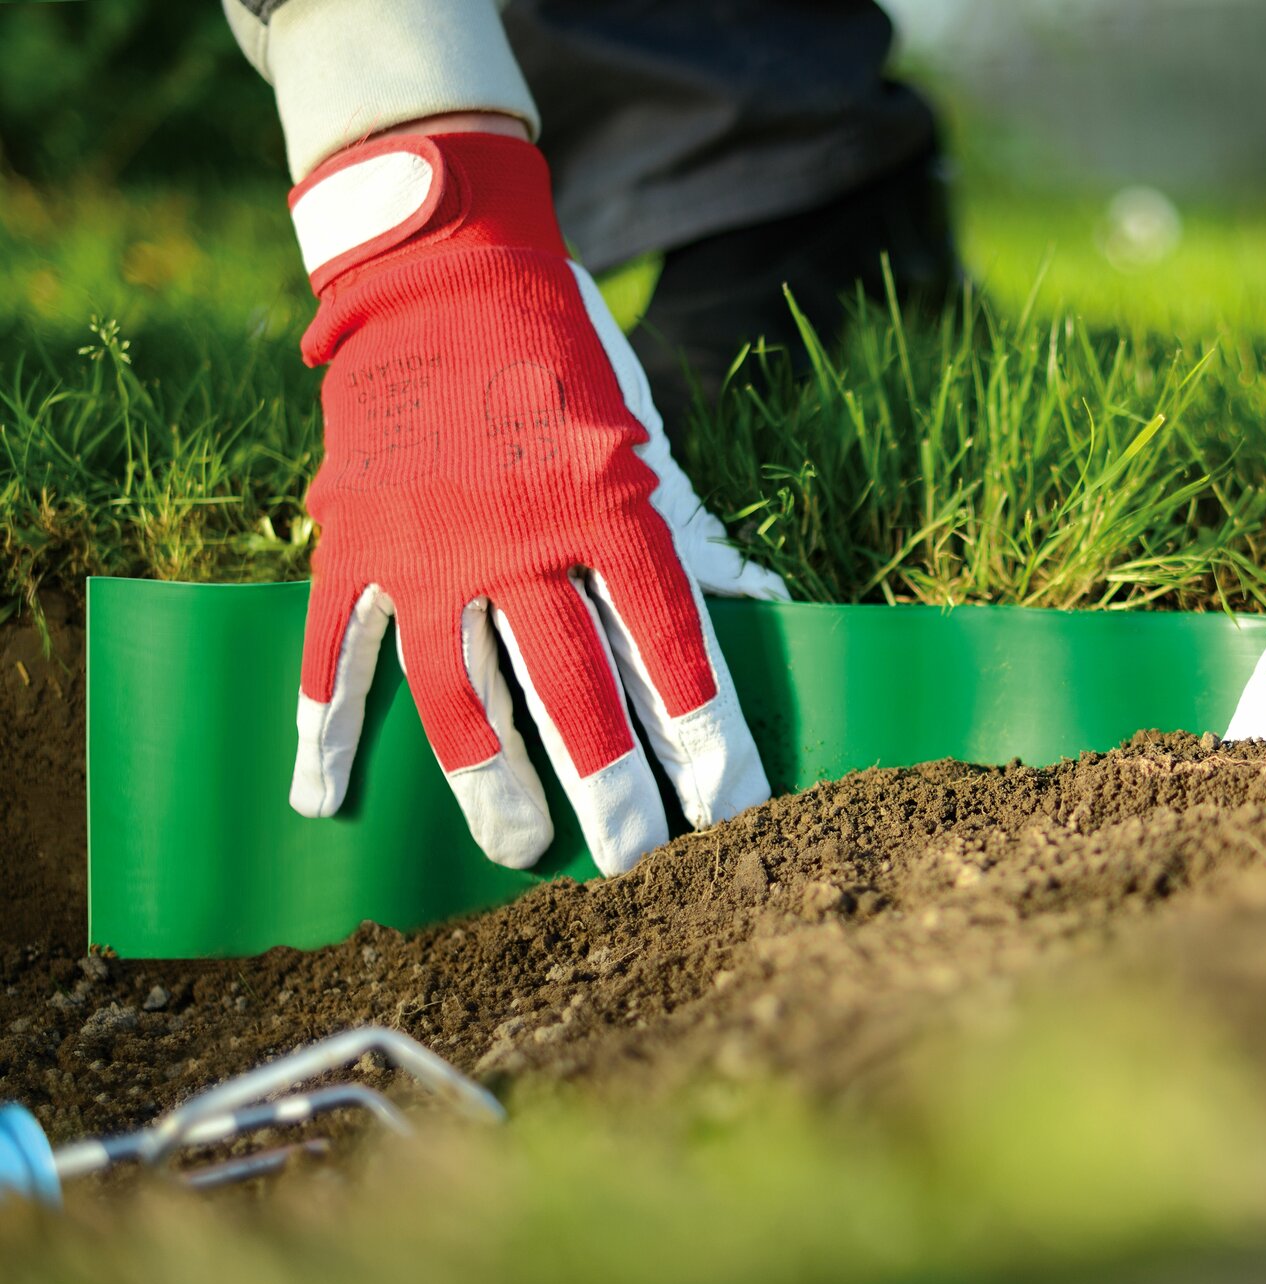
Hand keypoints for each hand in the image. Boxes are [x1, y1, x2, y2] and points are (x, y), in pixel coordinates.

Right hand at [285, 131, 784, 873]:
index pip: (669, 645)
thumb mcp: (644, 438)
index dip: (705, 734)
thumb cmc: (565, 361)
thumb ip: (692, 536)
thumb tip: (770, 611)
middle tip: (636, 862)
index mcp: (606, 503)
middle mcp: (516, 533)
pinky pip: (334, 647)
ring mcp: (424, 541)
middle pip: (571, 688)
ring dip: (489, 780)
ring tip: (520, 849)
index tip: (732, 808)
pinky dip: (322, 726)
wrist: (442, 267)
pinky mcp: (351, 536)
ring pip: (456, 690)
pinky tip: (323, 798)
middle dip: (609, 784)